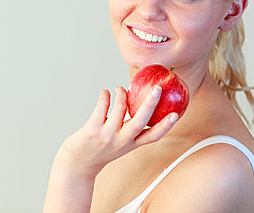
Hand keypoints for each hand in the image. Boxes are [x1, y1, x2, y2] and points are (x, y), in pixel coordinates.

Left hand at [56, 85, 178, 178]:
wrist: (76, 166)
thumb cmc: (98, 150)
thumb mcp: (119, 144)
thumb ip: (129, 130)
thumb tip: (138, 104)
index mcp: (130, 145)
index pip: (153, 136)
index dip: (166, 126)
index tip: (177, 114)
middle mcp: (121, 141)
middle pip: (141, 121)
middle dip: (150, 103)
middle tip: (158, 88)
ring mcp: (107, 135)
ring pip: (120, 107)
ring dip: (122, 92)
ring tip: (120, 89)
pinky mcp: (92, 129)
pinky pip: (103, 105)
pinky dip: (105, 94)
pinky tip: (105, 93)